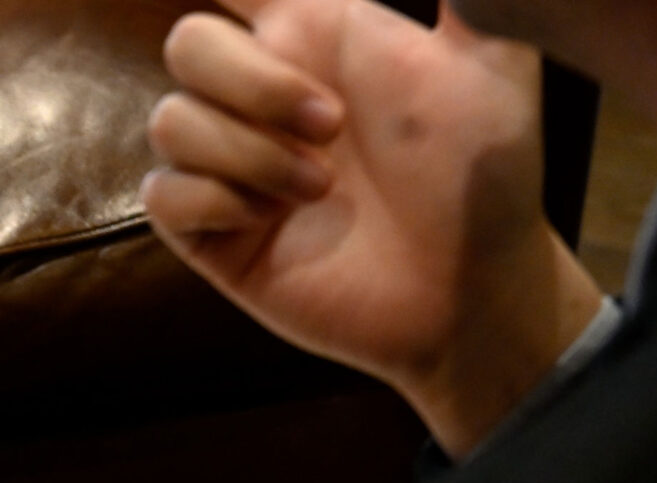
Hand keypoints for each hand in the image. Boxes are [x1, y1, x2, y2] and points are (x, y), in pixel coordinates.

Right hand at [144, 0, 602, 456]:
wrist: (466, 281)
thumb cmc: (483, 171)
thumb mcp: (493, 59)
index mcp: (316, 38)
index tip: (265, 10)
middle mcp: (262, 96)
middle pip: (187, 42)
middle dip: (252, 81)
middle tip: (333, 126)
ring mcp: (230, 165)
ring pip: (170, 120)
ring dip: (249, 153)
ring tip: (321, 190)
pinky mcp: (210, 232)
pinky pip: (163, 192)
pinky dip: (215, 201)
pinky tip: (271, 220)